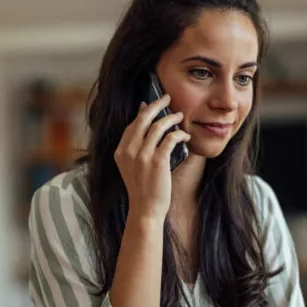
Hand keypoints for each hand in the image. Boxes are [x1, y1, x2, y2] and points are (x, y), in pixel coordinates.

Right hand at [114, 95, 190, 220]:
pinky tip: (185, 136)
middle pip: (143, 119)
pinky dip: (179, 134)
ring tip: (179, 116)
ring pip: (158, 126)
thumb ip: (134, 149)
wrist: (145, 209)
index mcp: (120, 152)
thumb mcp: (132, 167)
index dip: (142, 112)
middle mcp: (129, 151)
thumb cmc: (142, 189)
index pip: (132, 125)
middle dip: (157, 105)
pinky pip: (170, 139)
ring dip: (171, 118)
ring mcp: (142, 155)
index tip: (150, 104)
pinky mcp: (157, 161)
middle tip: (167, 97)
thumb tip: (145, 130)